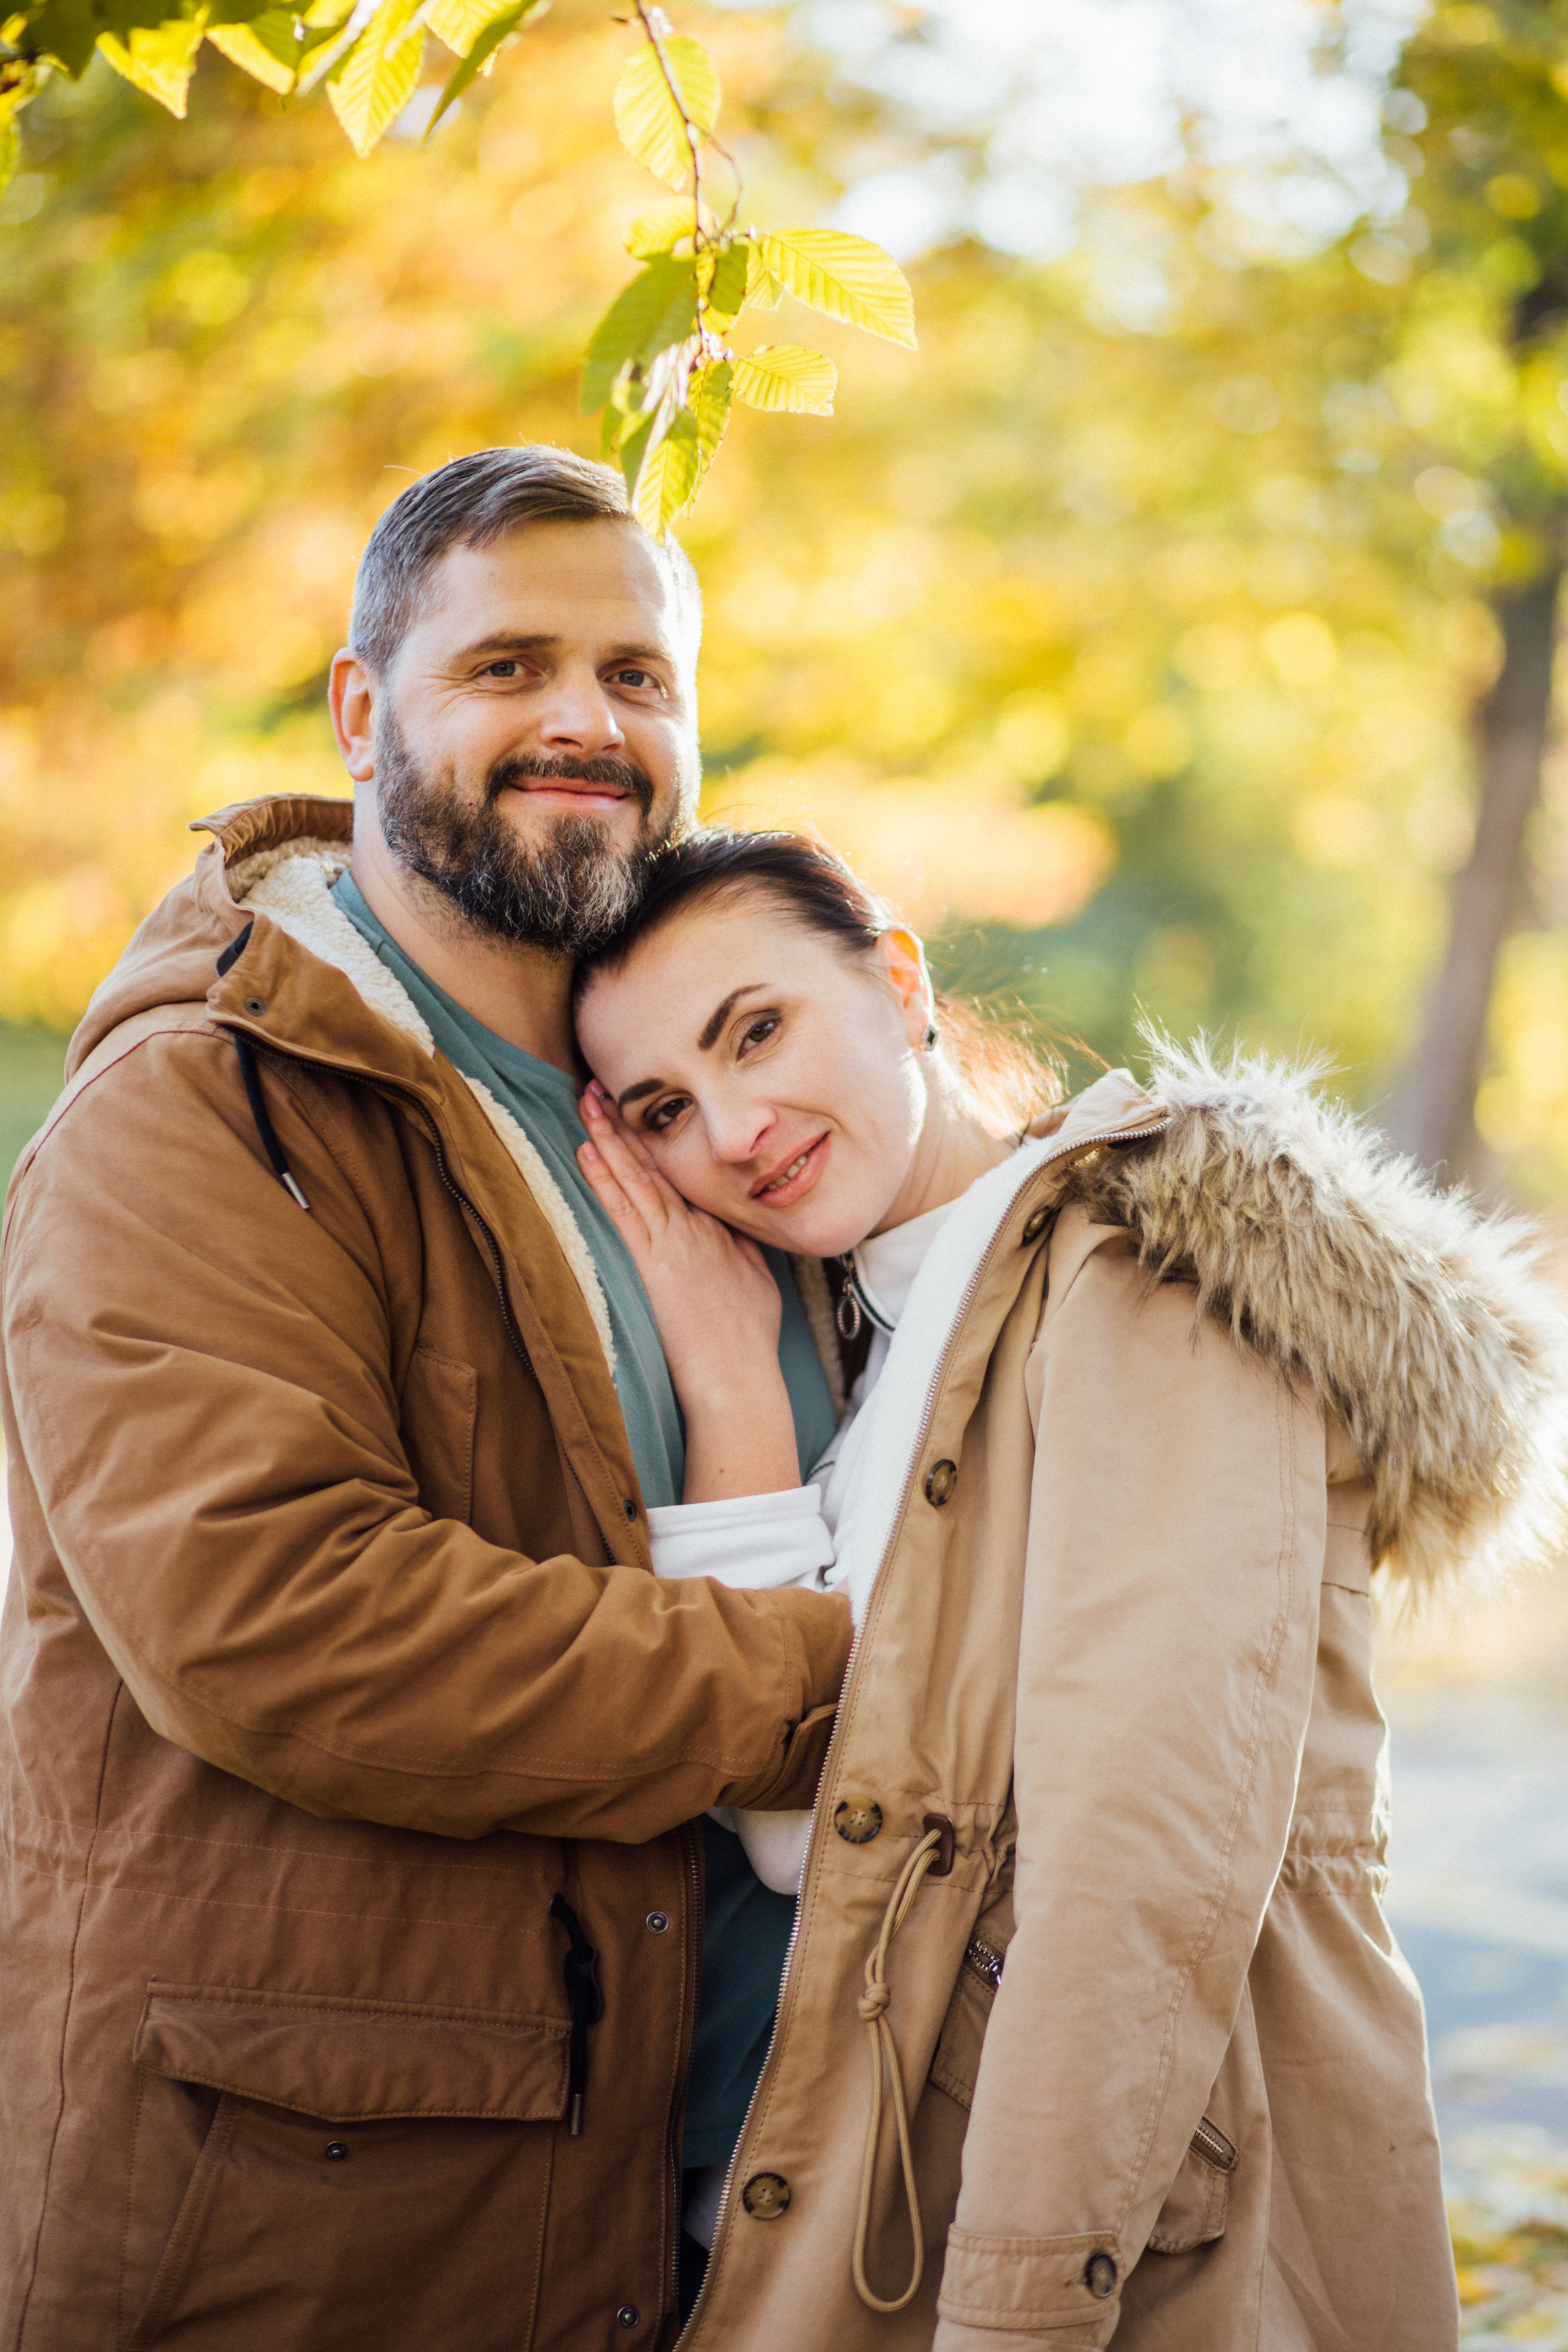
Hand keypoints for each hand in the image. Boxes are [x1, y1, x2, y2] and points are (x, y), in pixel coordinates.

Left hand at [576, 1082, 799, 1500]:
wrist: (736, 1372)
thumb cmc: (745, 1336)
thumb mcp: (752, 1277)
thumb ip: (737, 1245)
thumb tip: (730, 1224)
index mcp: (713, 1226)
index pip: (677, 1170)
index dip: (654, 1136)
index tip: (636, 1105)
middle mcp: (691, 1225)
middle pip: (654, 1162)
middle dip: (628, 1122)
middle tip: (603, 1084)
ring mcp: (671, 1240)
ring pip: (636, 1177)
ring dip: (611, 1137)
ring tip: (590, 1102)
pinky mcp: (653, 1260)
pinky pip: (623, 1209)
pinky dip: (606, 1179)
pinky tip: (589, 1151)